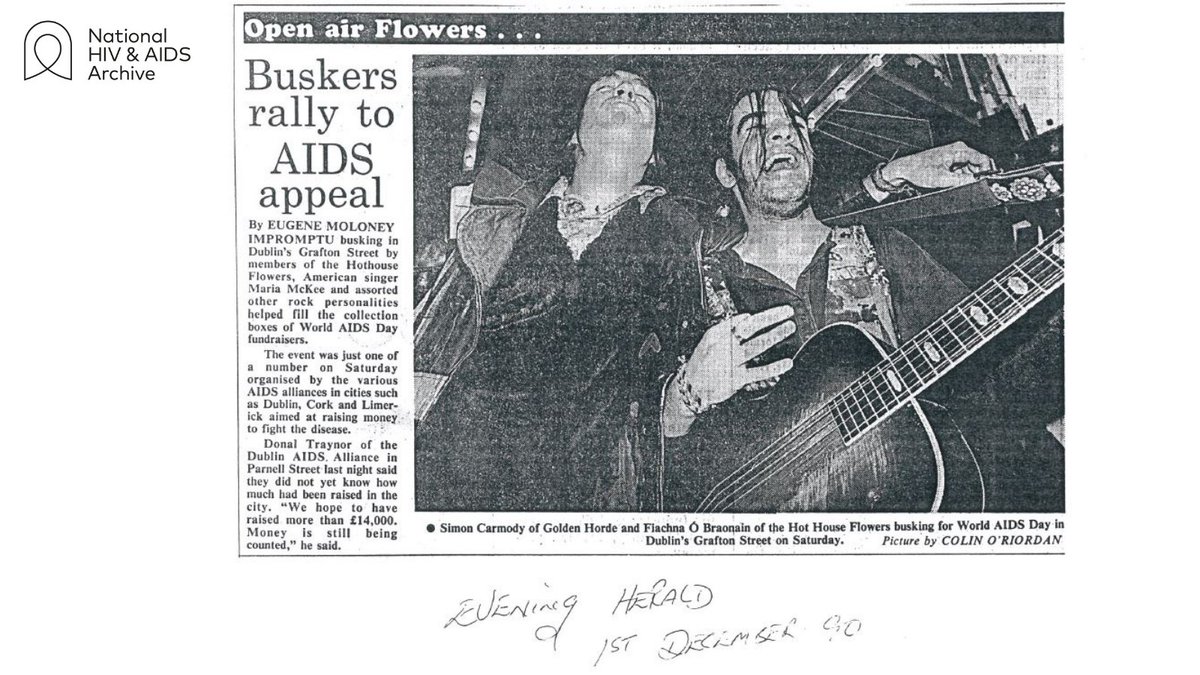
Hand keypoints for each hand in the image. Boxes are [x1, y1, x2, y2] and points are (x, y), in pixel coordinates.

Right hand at [681, 305, 796, 410]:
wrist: (691, 386)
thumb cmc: (703, 362)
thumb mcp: (710, 339)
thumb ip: (727, 327)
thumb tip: (746, 316)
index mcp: (721, 334)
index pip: (745, 321)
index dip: (764, 316)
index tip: (780, 311)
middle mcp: (727, 346)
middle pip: (752, 328)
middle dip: (771, 319)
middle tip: (787, 311)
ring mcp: (733, 362)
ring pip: (757, 346)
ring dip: (774, 336)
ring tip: (789, 328)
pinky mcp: (737, 379)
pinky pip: (758, 372)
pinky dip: (773, 368)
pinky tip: (786, 363)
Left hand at [882, 141, 995, 189]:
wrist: (904, 170)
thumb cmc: (918, 170)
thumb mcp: (942, 179)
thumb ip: (962, 181)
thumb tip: (978, 183)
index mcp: (959, 149)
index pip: (983, 159)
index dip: (987, 172)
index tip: (987, 183)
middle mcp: (958, 151)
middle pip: (979, 165)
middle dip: (977, 177)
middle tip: (974, 188)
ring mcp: (955, 158)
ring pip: (971, 171)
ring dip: (969, 179)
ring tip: (958, 186)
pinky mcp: (951, 165)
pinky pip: (963, 173)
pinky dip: (962, 180)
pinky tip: (954, 185)